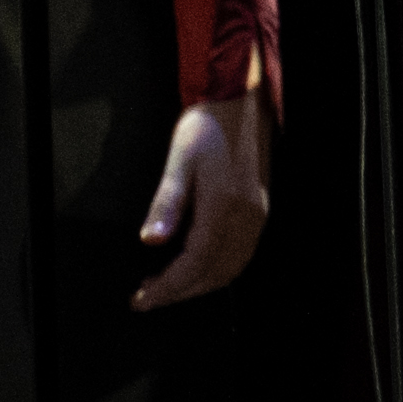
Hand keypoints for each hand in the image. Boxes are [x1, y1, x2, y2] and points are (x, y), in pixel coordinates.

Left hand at [132, 84, 275, 304]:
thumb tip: (151, 240)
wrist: (238, 102)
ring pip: (230, 269)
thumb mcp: (178, 162)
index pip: (194, 264)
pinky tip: (198, 268)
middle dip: (180, 291)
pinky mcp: (259, 211)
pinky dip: (218, 271)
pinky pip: (241, 255)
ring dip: (199, 284)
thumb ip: (167, 204)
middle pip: (214, 274)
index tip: (143, 298)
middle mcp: (246, 218)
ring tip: (167, 287)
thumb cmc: (206, 127)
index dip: (168, 287)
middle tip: (148, 297)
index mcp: (224, 208)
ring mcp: (256, 216)